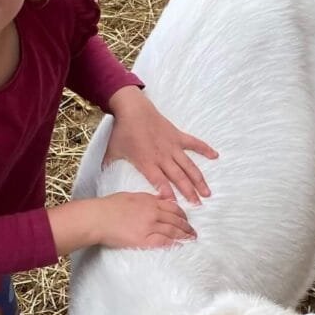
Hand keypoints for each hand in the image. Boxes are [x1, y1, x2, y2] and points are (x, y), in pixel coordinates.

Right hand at [94, 192, 195, 249]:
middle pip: (176, 219)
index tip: (186, 219)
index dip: (182, 214)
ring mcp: (149, 226)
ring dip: (184, 235)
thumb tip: (157, 200)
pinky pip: (164, 242)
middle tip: (193, 232)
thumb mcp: (130, 196)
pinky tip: (180, 246)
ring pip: (173, 230)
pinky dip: (174, 244)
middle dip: (187, 226)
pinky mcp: (144, 239)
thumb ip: (146, 199)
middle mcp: (153, 212)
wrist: (98, 217)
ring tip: (191, 239)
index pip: (173, 207)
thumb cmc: (108, 206)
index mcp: (150, 201)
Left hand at [105, 87, 217, 203]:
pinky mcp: (177, 136)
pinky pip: (194, 143)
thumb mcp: (112, 151)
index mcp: (146, 162)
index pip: (159, 182)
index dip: (168, 194)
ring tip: (207, 192)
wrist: (132, 109)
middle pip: (178, 177)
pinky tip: (216, 156)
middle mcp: (162, 156)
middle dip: (189, 192)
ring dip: (199, 179)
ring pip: (188, 166)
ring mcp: (172, 146)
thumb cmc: (122, 131)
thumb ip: (108, 166)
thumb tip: (98, 177)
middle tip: (198, 205)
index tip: (176, 206)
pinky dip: (205, 149)